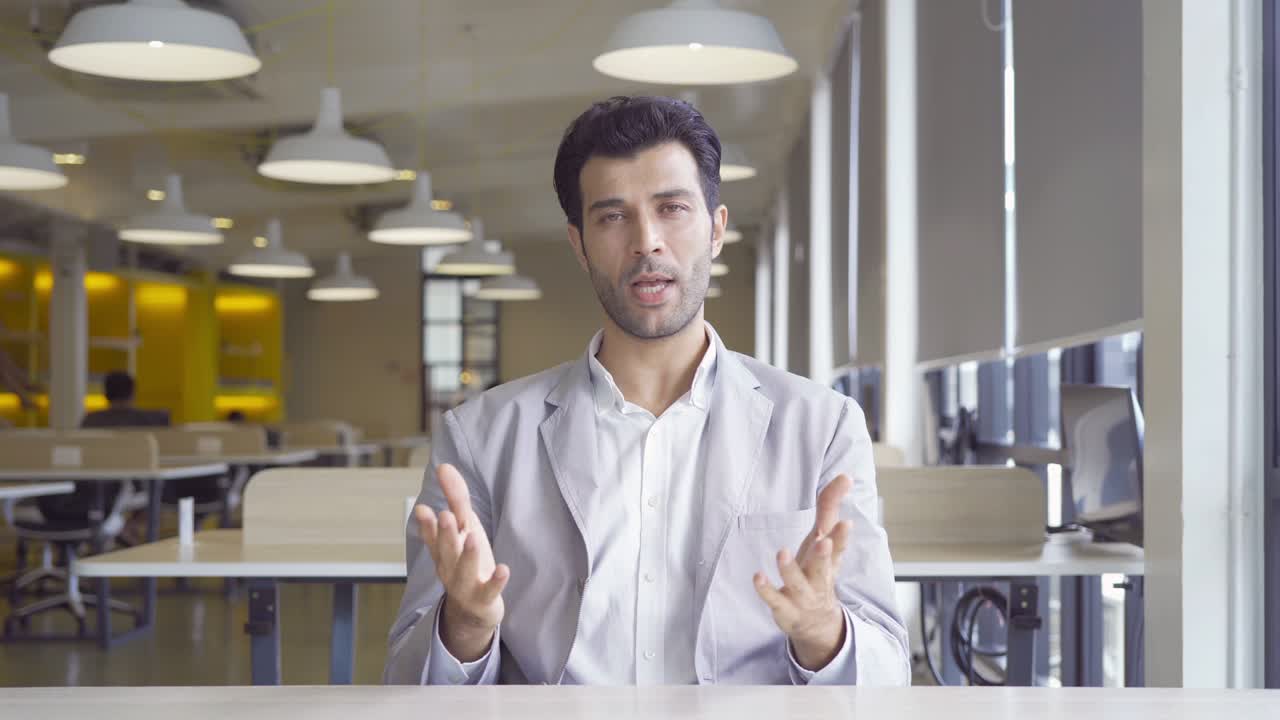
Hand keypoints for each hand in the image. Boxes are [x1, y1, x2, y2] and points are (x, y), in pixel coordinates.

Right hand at [413, 463, 509, 661]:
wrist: (471, 611)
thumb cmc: (467, 563)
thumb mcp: (464, 529)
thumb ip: (456, 498)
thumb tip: (444, 467)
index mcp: (443, 551)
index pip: (434, 535)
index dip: (428, 524)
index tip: (423, 508)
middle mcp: (450, 567)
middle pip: (446, 550)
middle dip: (445, 533)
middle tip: (445, 515)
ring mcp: (466, 585)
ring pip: (464, 570)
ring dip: (468, 555)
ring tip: (472, 537)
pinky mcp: (485, 598)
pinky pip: (490, 591)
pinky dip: (496, 581)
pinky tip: (503, 569)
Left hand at [753, 474, 854, 670]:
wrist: (817, 622)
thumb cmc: (818, 570)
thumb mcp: (825, 539)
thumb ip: (830, 506)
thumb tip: (845, 476)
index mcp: (830, 560)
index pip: (839, 546)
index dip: (842, 535)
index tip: (846, 523)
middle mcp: (819, 578)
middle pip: (823, 567)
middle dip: (824, 554)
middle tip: (823, 541)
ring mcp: (802, 594)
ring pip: (798, 583)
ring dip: (790, 569)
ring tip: (782, 552)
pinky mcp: (784, 607)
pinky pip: (774, 599)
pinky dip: (766, 589)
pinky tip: (757, 577)